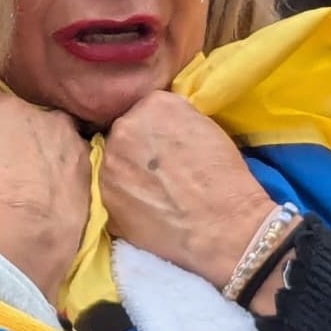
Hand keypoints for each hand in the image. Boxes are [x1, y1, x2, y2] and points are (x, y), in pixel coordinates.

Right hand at [0, 86, 91, 298]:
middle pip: (18, 122)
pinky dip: (51, 185)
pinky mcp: (88, 183)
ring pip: (46, 147)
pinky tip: (37, 204)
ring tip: (15, 187)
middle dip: (0, 138)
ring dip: (31, 160)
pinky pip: (64, 177)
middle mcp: (48, 119)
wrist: (26, 233)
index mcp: (9, 107)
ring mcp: (74, 150)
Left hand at [101, 89, 274, 287]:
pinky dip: (124, 199)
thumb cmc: (225, 178)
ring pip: (114, 163)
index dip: (157, 131)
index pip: (145, 110)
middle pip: (124, 133)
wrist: (224, 227)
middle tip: (161, 171)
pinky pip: (110, 192)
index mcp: (152, 104)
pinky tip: (147, 210)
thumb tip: (160, 126)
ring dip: (127, 173)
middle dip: (138, 149)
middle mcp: (124, 128)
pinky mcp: (104, 198)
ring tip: (155, 193)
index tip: (169, 147)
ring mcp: (109, 164)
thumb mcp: (205, 126)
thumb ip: (174, 117)